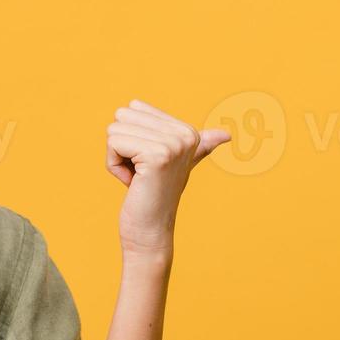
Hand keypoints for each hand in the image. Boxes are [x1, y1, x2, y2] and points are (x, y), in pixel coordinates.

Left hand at [106, 99, 230, 256]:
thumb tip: (226, 135)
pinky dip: (114, 166)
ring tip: (138, 178)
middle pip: (122, 115)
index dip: (130, 137)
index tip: (146, 163)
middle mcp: (185, 134)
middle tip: (140, 172)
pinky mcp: (157, 156)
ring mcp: (173, 145)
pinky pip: (113, 144)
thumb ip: (196, 146)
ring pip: (115, 129)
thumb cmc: (154, 195)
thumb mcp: (173, 163)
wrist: (149, 232)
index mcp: (188, 131)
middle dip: (120, 145)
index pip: (133, 108)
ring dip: (117, 157)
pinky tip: (132, 183)